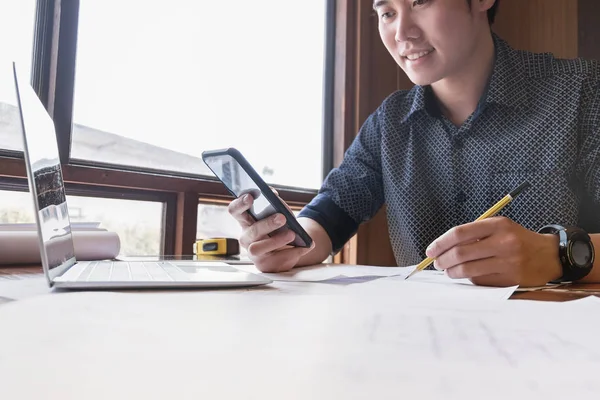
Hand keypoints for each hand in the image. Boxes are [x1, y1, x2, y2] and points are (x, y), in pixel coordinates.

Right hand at [228, 192, 314, 272]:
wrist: (290, 246)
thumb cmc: (280, 226)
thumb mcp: (278, 211)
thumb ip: (274, 203)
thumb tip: (273, 195)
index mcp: (246, 221)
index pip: (235, 211)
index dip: (240, 204)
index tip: (250, 197)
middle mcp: (246, 237)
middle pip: (251, 231)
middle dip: (267, 224)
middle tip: (282, 218)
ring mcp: (253, 253)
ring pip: (257, 248)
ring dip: (276, 241)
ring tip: (292, 234)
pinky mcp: (264, 265)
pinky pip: (276, 260)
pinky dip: (292, 252)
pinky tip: (303, 246)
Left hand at [425, 217, 561, 286]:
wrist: (549, 255)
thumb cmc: (517, 239)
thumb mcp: (499, 227)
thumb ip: (474, 233)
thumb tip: (443, 247)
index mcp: (498, 225)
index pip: (460, 233)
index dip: (440, 243)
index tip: (430, 250)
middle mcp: (503, 243)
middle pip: (460, 253)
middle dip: (443, 260)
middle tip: (437, 263)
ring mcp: (507, 263)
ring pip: (467, 270)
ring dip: (451, 272)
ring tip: (447, 270)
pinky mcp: (510, 279)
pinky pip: (479, 280)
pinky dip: (468, 278)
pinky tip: (467, 275)